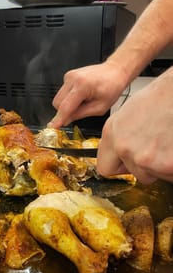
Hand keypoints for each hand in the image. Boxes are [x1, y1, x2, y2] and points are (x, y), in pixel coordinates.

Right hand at [48, 62, 127, 127]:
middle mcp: (72, 78)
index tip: (53, 127)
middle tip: (79, 112)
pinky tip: (82, 95)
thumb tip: (66, 120)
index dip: (58, 119)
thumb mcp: (100, 107)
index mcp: (82, 86)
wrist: (114, 70)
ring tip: (83, 101)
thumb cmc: (112, 86)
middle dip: (64, 112)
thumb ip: (81, 114)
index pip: (65, 107)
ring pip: (58, 98)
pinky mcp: (68, 76)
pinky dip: (69, 97)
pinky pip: (62, 92)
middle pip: (57, 103)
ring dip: (67, 104)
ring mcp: (69, 76)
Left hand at [97, 68, 172, 183]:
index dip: (120, 166)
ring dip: (162, 164)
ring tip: (167, 140)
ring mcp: (145, 158)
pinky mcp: (166, 165)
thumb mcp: (130, 112)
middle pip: (134, 173)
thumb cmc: (162, 97)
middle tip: (157, 145)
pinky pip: (169, 175)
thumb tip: (121, 151)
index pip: (105, 167)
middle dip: (146, 165)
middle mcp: (125, 147)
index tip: (126, 163)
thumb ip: (122, 135)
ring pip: (154, 174)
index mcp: (112, 133)